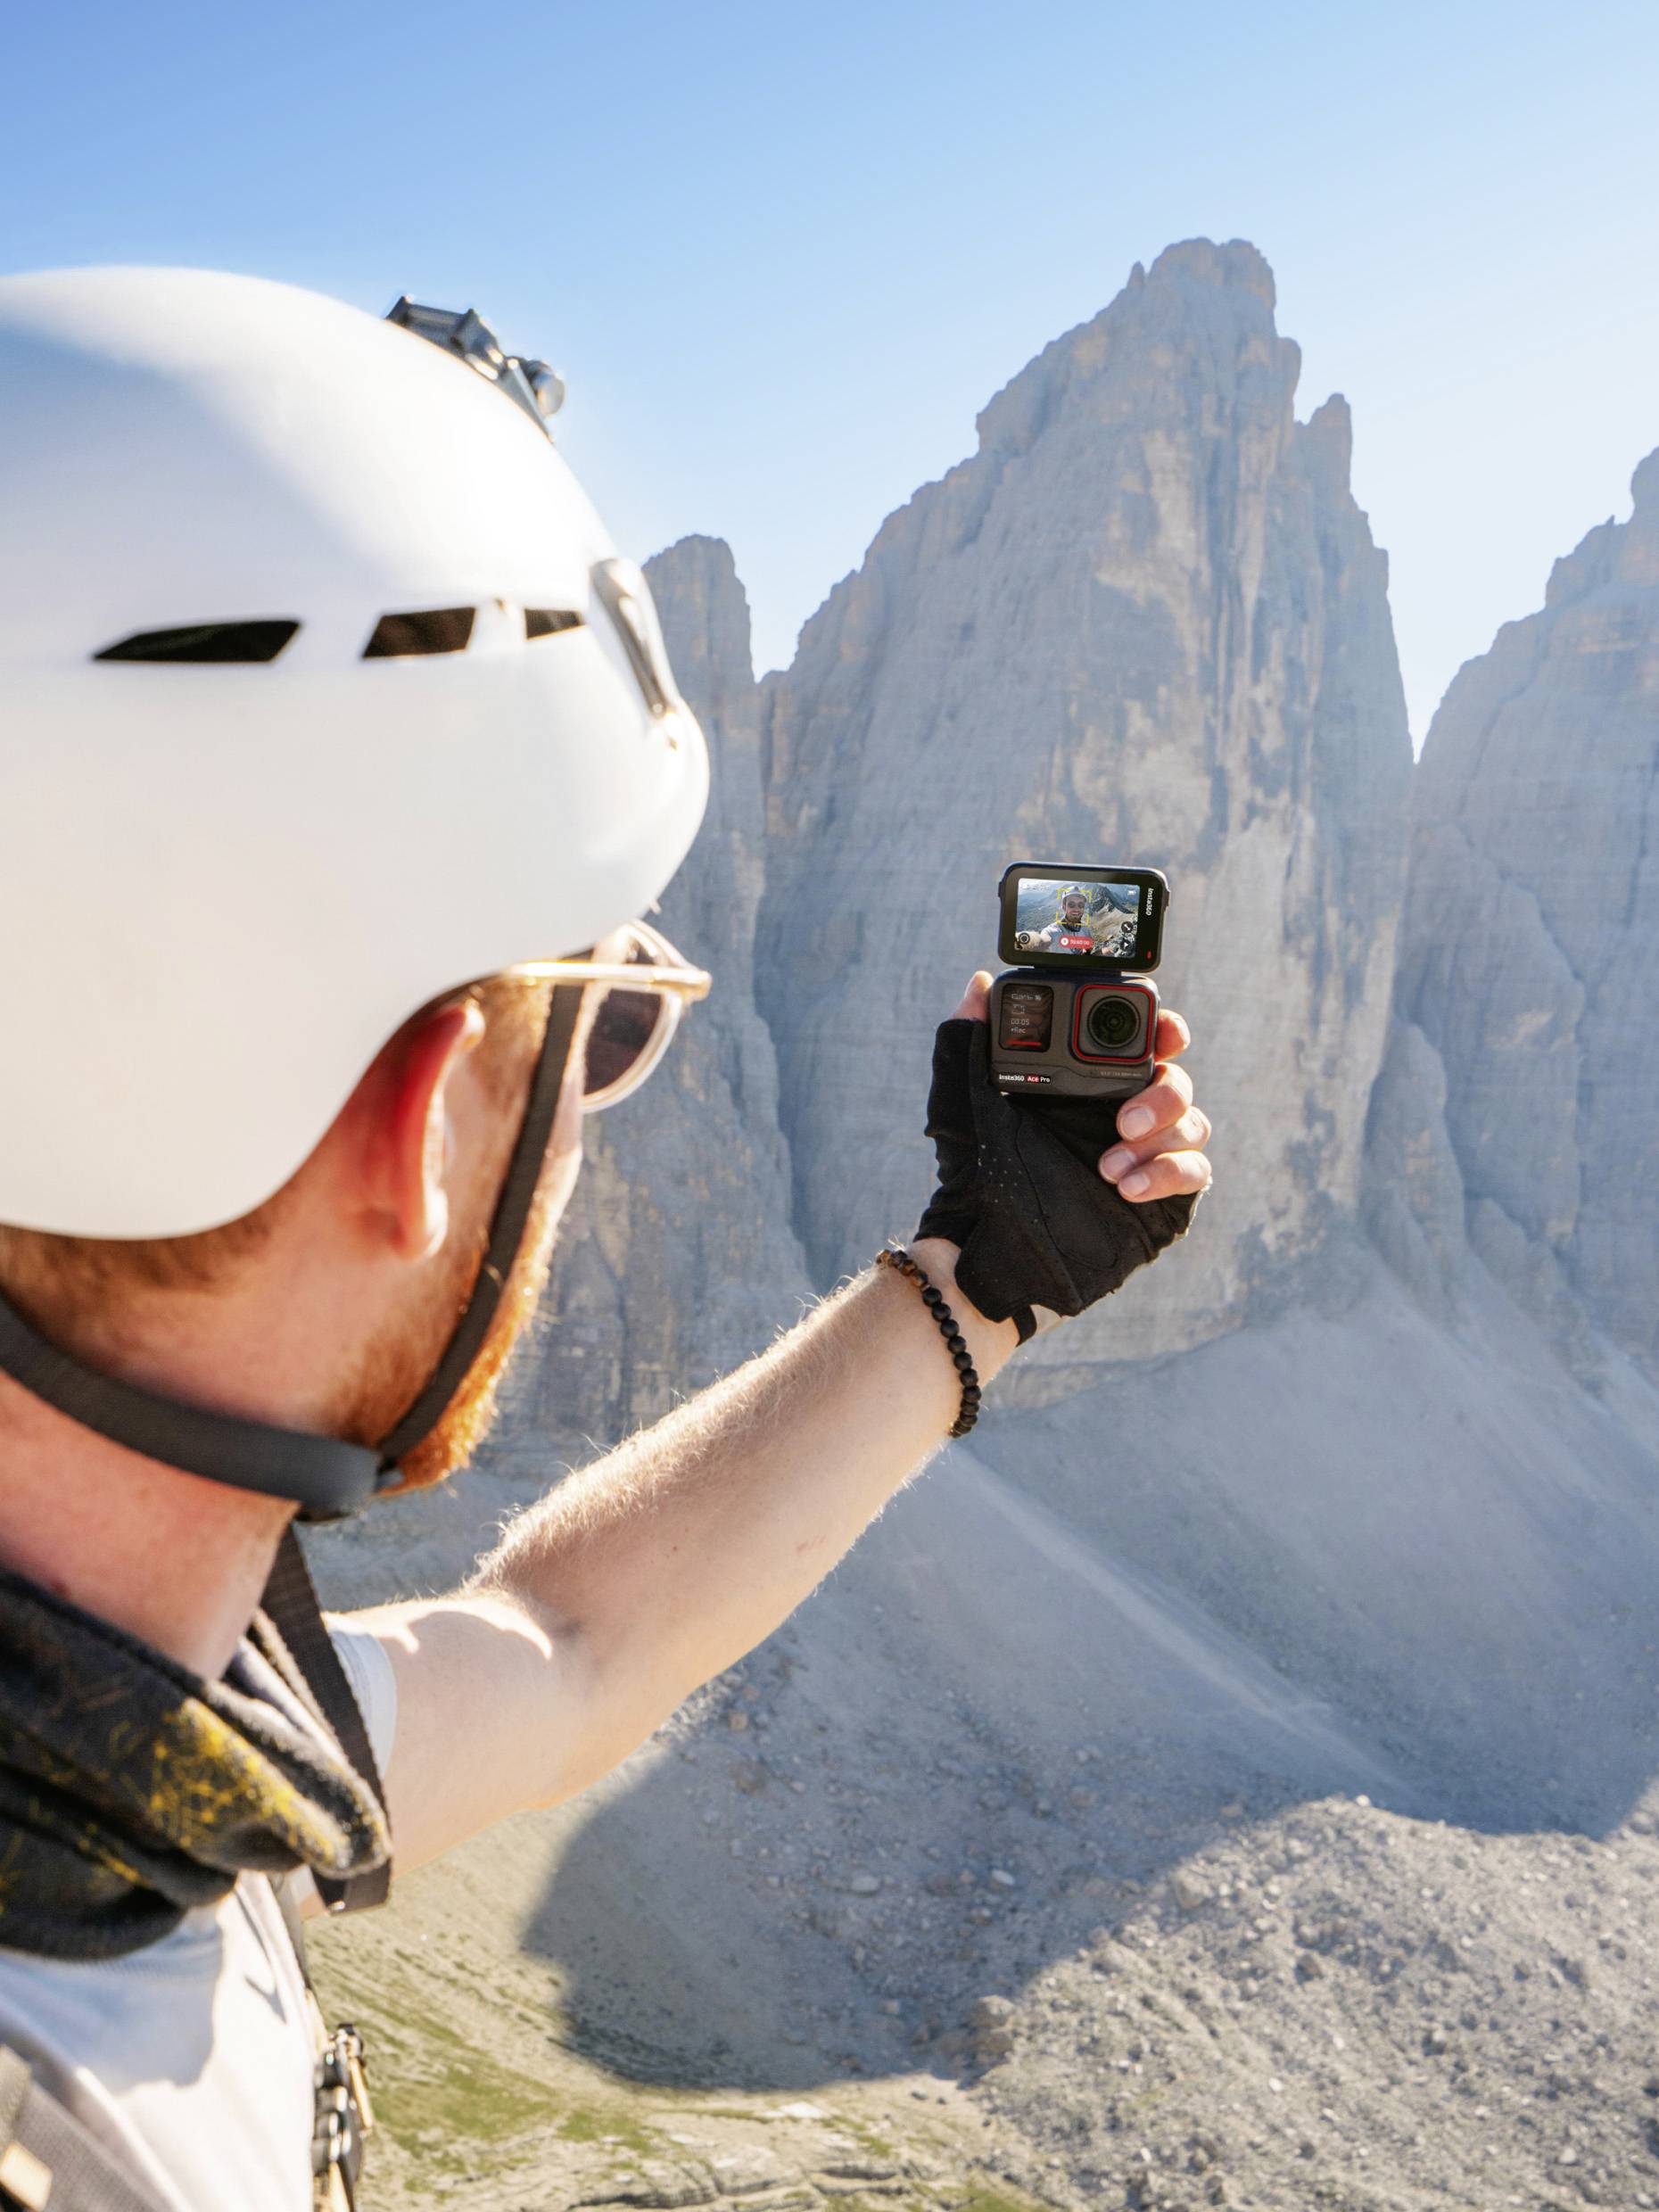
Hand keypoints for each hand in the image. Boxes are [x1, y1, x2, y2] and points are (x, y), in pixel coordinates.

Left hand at [913, 972, 1211, 1340]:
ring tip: (1106, 1165)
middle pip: (1177, 1080)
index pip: (1144, 1041)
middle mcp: (1123, 1112)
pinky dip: (1168, 1173)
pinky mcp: (1161, 1198)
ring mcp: (1145, 1155)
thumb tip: (978, 985)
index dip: (1163, 1029)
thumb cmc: (971, 1171)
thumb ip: (968, 1038)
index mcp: (1088, 1080)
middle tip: (1123, 1117)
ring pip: (1192, 1125)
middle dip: (1165, 1091)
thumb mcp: (961, 1097)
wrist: (982, 1245)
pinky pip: (1194, 1173)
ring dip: (1159, 1138)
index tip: (1163, 1031)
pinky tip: (1124, 1186)